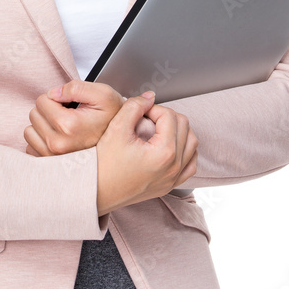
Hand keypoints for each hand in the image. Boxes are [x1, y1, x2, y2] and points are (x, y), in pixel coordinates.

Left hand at [24, 80, 132, 156]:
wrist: (120, 145)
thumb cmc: (112, 118)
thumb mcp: (102, 94)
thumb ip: (76, 87)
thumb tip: (53, 93)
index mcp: (68, 125)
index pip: (42, 100)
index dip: (56, 97)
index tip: (69, 104)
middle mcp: (58, 144)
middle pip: (34, 115)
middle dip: (48, 111)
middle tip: (68, 115)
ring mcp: (51, 157)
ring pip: (30, 131)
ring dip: (43, 126)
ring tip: (63, 128)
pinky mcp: (48, 166)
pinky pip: (30, 147)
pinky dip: (41, 141)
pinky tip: (58, 139)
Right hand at [95, 96, 197, 215]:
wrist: (96, 191)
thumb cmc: (103, 165)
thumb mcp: (116, 128)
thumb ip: (134, 106)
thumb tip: (149, 98)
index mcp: (164, 152)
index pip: (169, 116)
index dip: (153, 108)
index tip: (140, 112)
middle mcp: (174, 167)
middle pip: (184, 126)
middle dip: (166, 117)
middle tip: (147, 118)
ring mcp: (173, 178)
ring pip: (192, 144)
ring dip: (179, 131)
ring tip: (159, 129)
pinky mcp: (169, 186)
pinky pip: (190, 165)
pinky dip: (185, 152)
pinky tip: (171, 147)